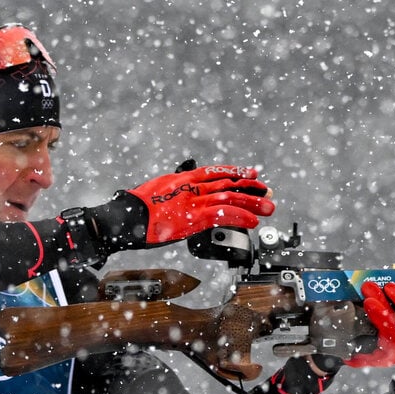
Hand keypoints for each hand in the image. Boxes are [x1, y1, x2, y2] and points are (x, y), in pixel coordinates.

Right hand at [126, 162, 274, 243]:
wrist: (126, 218)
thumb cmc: (137, 208)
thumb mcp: (158, 191)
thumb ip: (175, 189)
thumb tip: (184, 191)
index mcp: (183, 179)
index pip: (216, 172)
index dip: (236, 172)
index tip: (252, 173)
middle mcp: (191, 187)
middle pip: (228, 183)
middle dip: (251, 188)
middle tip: (267, 192)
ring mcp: (193, 202)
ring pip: (230, 199)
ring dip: (252, 204)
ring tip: (268, 208)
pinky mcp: (193, 218)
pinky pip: (223, 216)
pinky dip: (240, 218)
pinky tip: (252, 222)